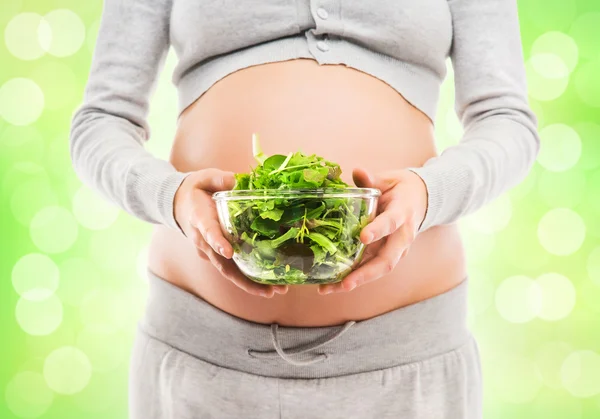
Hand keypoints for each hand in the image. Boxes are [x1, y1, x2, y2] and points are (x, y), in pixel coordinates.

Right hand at [173, 168, 288, 297]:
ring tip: (276, 291)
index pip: (208, 232)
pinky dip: (249, 279)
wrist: (179, 205)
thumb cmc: (196, 191)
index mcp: (200, 220)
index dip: (217, 242)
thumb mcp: (205, 178)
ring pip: (229, 272)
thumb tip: (238, 181)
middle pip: (223, 264)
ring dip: (251, 284)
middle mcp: (204, 241)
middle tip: (269, 289)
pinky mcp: (217, 256)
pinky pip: (232, 270)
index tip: (228, 252)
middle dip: (245, 279)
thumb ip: (220, 179)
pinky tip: (270, 284)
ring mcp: (210, 252)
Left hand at [317, 167, 427, 294]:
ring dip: (354, 281)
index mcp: (403, 213)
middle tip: (345, 283)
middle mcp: (402, 237)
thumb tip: (357, 172)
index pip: (391, 223)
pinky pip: (370, 269)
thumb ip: (372, 180)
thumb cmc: (400, 190)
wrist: (421, 200)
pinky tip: (331, 285)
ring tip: (329, 289)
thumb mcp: (388, 181)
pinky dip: (352, 278)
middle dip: (365, 273)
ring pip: (378, 270)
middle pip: (387, 260)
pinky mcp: (387, 256)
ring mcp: (396, 250)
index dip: (378, 230)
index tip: (363, 237)